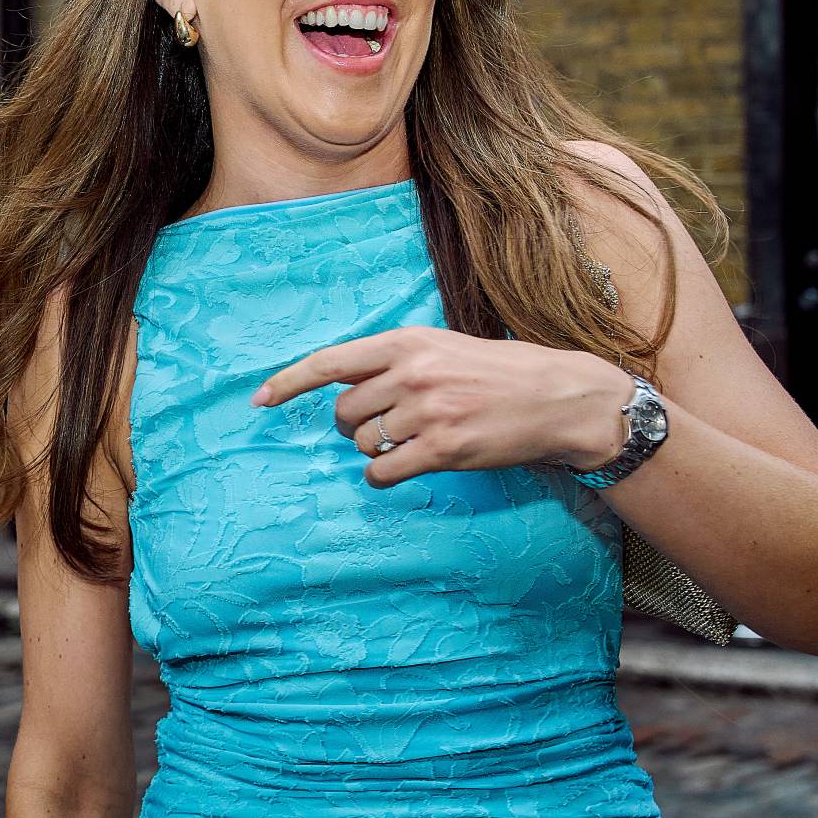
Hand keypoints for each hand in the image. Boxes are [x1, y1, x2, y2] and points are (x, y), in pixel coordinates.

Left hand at [253, 326, 630, 487]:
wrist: (558, 397)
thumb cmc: (495, 372)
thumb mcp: (440, 347)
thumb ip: (391, 360)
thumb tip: (339, 384)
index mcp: (406, 342)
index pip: (330, 362)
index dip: (288, 382)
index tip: (258, 400)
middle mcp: (412, 373)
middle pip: (344, 411)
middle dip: (353, 425)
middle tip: (384, 426)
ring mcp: (428, 411)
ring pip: (364, 443)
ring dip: (375, 450)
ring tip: (411, 441)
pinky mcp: (444, 448)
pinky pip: (384, 471)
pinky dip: (383, 475)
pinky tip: (401, 468)